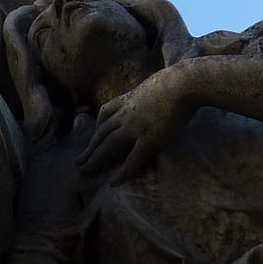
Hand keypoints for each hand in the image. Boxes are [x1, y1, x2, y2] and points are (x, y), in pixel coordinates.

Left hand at [76, 69, 193, 184]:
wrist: (183, 83)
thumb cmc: (176, 80)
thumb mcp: (154, 84)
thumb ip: (149, 93)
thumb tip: (154, 92)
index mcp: (128, 100)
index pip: (105, 114)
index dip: (97, 127)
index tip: (92, 138)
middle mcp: (126, 115)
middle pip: (101, 134)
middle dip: (89, 149)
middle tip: (79, 161)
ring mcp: (135, 128)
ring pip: (108, 147)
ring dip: (95, 160)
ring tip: (85, 171)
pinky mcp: (149, 140)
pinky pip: (131, 160)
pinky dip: (121, 172)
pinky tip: (113, 183)